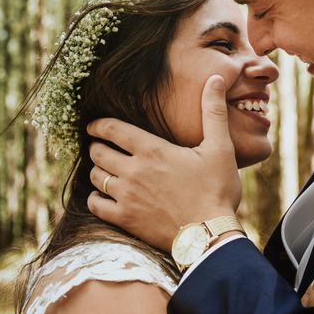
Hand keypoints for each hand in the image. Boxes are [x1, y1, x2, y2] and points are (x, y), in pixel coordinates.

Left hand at [87, 75, 240, 251]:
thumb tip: (215, 78)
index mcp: (152, 150)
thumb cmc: (217, 190)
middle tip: (100, 147)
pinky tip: (102, 197)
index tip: (93, 125)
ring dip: (97, 171)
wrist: (210, 235)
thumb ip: (213, 112)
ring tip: (103, 170)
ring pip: (96, 177)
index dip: (98, 125)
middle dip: (96, 146)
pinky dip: (95, 198)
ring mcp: (126, 196)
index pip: (112, 129)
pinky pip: (96, 205)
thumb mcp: (220, 148)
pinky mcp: (125, 219)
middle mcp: (133, 170)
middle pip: (98, 152)